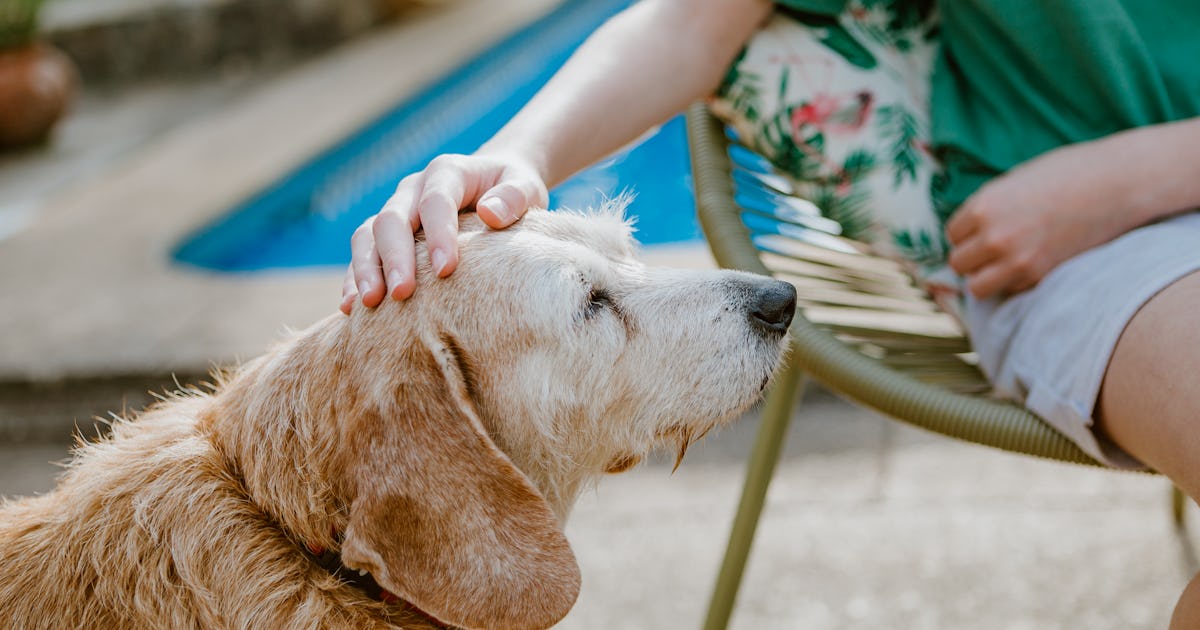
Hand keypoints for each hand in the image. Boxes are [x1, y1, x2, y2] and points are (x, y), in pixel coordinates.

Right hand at [340, 152, 547, 313]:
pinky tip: (352, 309)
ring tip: (369, 304)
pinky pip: (362, 254)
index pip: (435, 200)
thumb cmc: (512, 190)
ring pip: (367, 235)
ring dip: (365, 269)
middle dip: (395, 257)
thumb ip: (514, 197)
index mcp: (447, 173)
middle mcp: (412, 190)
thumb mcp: (525, 186)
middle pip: (392, 219)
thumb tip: (490, 214)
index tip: (446, 269)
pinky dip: (355, 278)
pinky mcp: (385, 236)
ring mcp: (396, 212)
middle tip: (402, 294)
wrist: (494, 186)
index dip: (438, 234)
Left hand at [945, 142, 1136, 298]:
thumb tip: (967, 231)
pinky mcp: (1039, 277)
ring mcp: (1017, 261)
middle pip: (958, 263)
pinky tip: (1030, 265)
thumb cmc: (1066, 174)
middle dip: (972, 257)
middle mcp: (994, 237)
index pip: (952, 234)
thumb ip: (987, 207)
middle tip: (992, 249)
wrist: (1115, 184)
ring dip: (985, 278)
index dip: (967, 233)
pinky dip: (1013, 284)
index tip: (982, 230)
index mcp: (983, 207)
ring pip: (976, 287)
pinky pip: (1009, 291)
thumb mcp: (1014, 182)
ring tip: (1003, 265)